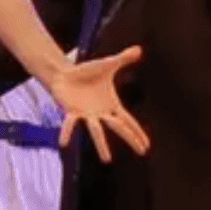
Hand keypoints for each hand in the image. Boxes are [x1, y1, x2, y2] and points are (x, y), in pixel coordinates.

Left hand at [52, 46, 149, 160]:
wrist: (65, 73)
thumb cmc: (86, 72)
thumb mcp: (108, 64)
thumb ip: (123, 58)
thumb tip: (139, 49)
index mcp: (111, 105)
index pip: (128, 121)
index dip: (137, 132)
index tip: (146, 146)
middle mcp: (101, 113)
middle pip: (118, 127)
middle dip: (130, 138)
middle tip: (141, 152)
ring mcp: (86, 115)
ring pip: (96, 131)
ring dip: (101, 144)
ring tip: (107, 160)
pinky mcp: (71, 112)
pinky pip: (69, 124)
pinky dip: (67, 132)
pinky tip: (64, 143)